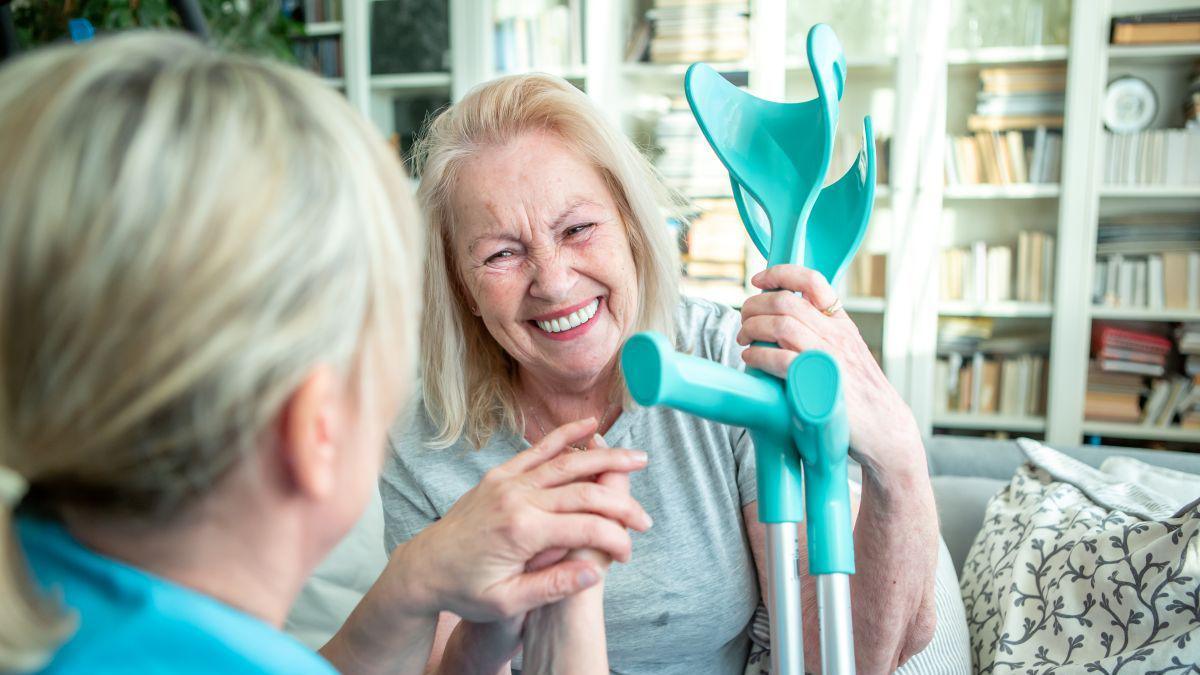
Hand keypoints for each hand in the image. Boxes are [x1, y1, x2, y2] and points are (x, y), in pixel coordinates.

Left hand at [395, 418, 650, 623]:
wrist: (423, 568)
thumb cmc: (463, 590)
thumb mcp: (505, 601)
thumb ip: (551, 587)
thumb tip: (596, 572)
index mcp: (521, 531)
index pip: (584, 527)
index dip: (614, 539)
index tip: (629, 553)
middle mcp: (517, 498)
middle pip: (584, 490)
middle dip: (621, 503)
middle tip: (646, 518)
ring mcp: (508, 481)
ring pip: (567, 462)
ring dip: (606, 458)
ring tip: (639, 458)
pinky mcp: (501, 474)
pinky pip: (539, 449)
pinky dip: (566, 436)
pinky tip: (591, 427)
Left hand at [735, 265, 920, 473]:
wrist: (885, 428)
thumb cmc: (858, 393)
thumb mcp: (845, 351)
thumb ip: (820, 333)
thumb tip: (782, 318)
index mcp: (841, 323)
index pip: (813, 281)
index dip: (781, 273)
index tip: (759, 279)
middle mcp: (836, 334)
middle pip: (786, 302)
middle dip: (755, 306)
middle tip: (744, 319)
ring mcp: (830, 357)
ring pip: (781, 326)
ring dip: (753, 328)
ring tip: (744, 339)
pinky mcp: (820, 381)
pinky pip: (781, 359)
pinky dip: (759, 356)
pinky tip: (751, 359)